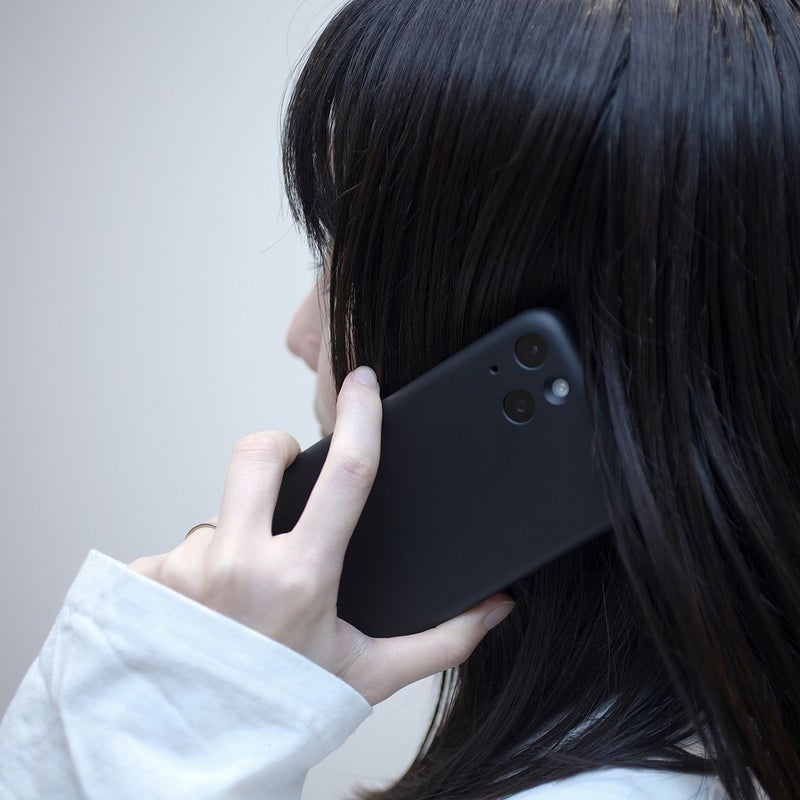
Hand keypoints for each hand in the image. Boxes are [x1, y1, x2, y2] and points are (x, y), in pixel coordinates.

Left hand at [129, 366, 515, 705]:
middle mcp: (237, 566)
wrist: (200, 759)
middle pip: (255, 453)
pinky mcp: (145, 580)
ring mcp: (184, 570)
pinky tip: (209, 611)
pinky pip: (179, 550)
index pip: (345, 473)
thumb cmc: (285, 711)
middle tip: (286, 483)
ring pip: (218, 513)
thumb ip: (442, 640)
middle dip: (276, 452)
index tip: (365, 383)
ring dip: (237, 538)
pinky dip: (199, 571)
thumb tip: (497, 608)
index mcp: (301, 579)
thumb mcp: (369, 673)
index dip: (362, 417)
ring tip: (245, 594)